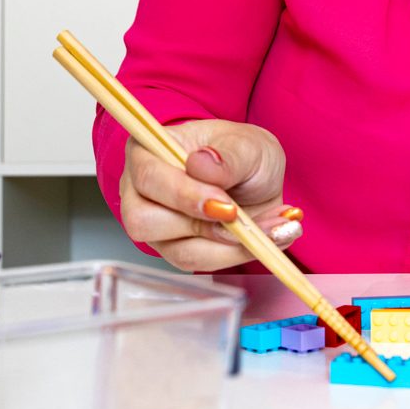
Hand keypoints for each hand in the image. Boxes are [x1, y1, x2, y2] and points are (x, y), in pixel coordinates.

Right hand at [119, 119, 300, 272]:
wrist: (260, 179)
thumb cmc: (243, 153)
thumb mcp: (248, 144)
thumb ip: (227, 156)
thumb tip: (199, 164)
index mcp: (147, 151)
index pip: (147, 177)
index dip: (182, 194)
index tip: (225, 204)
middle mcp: (140, 191)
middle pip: (144, 221)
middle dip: (200, 225)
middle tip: (241, 216)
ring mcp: (155, 225)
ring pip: (177, 251)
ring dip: (227, 245)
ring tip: (269, 226)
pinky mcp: (175, 249)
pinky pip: (200, 263)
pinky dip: (236, 253)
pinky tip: (264, 237)